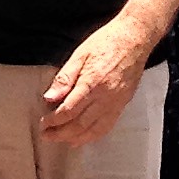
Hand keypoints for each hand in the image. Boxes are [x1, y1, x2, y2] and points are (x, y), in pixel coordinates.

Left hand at [42, 14, 155, 145]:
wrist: (134, 38)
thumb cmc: (106, 42)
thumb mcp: (80, 54)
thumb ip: (64, 78)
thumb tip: (49, 98)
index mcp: (91, 83)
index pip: (68, 110)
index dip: (53, 121)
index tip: (43, 124)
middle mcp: (104, 97)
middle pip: (79, 124)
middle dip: (60, 133)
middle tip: (47, 135)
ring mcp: (115, 103)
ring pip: (93, 130)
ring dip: (75, 138)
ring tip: (62, 140)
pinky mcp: (122, 104)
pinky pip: (107, 126)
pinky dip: (93, 136)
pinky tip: (83, 138)